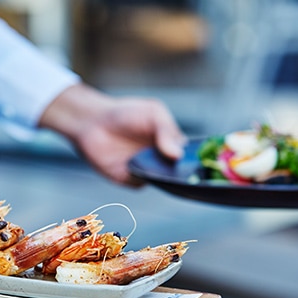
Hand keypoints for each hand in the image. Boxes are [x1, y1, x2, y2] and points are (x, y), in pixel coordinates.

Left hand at [39, 83, 185, 184]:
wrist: (93, 122)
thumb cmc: (125, 114)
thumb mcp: (153, 113)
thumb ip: (166, 131)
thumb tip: (178, 154)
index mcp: (173, 142)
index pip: (192, 154)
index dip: (198, 158)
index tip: (204, 159)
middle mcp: (163, 160)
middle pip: (181, 172)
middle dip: (185, 172)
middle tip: (184, 166)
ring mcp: (148, 171)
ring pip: (162, 181)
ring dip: (163, 177)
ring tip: (161, 165)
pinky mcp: (131, 179)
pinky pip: (142, 184)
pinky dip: (142, 178)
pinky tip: (138, 167)